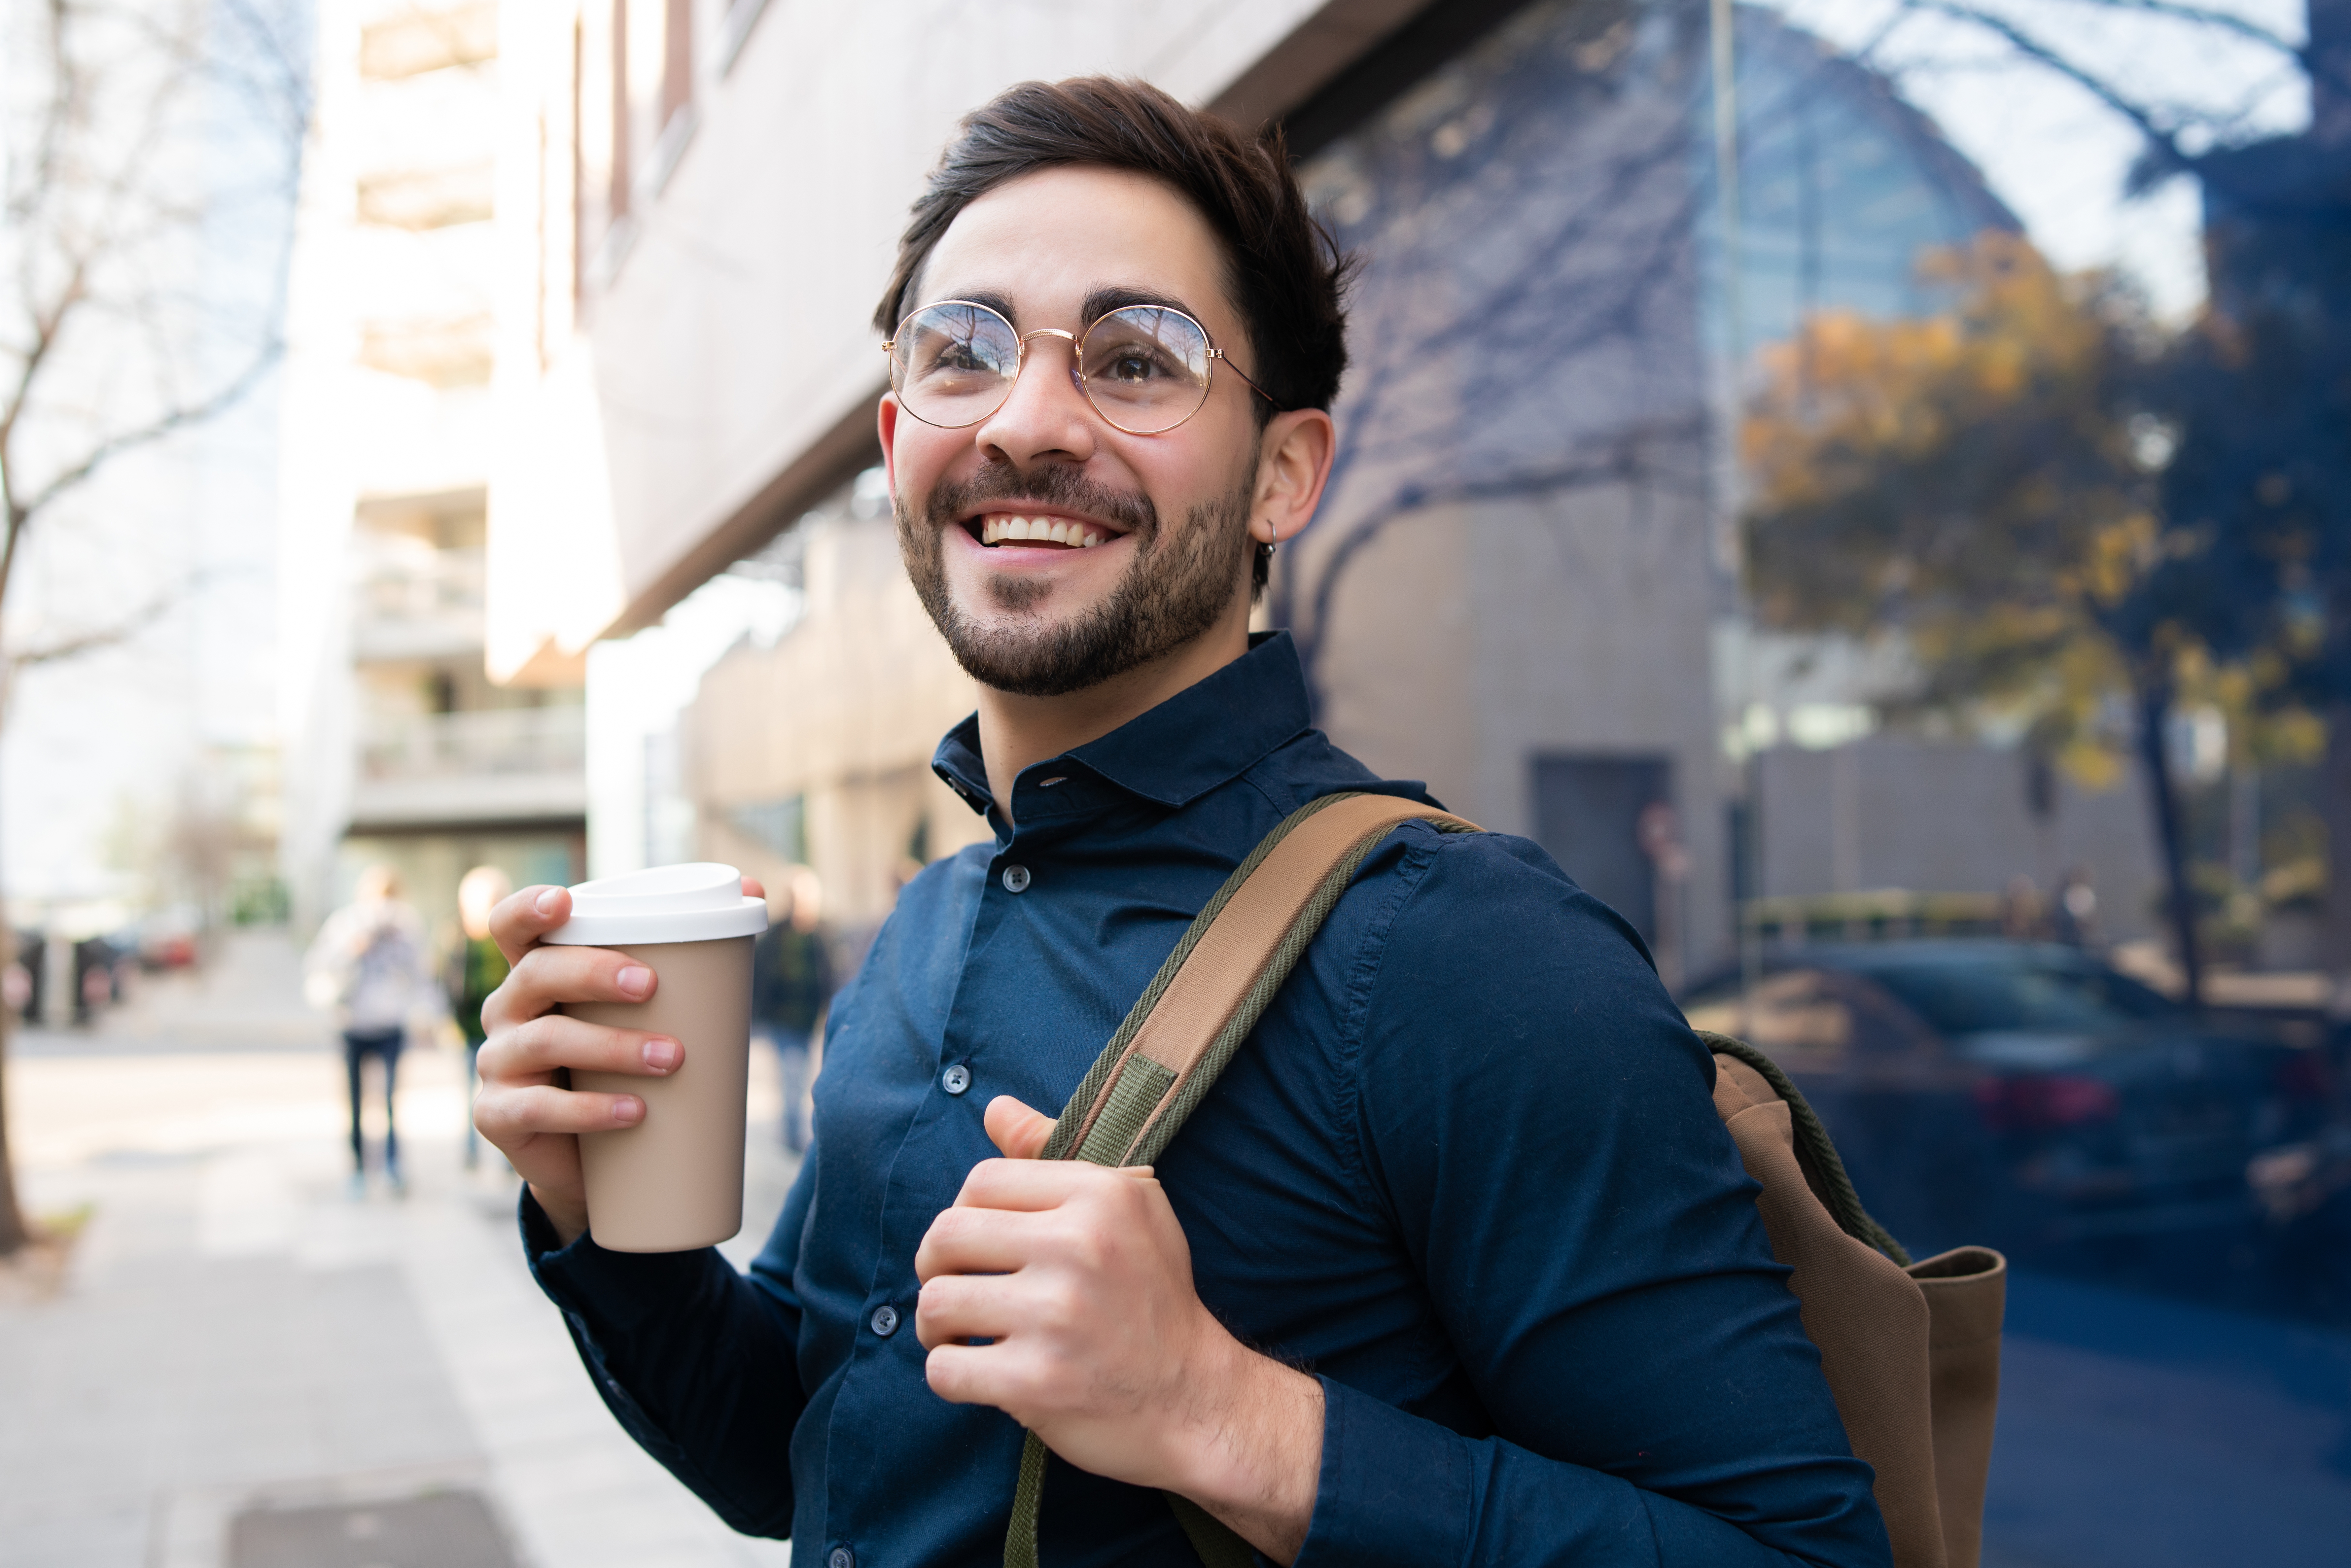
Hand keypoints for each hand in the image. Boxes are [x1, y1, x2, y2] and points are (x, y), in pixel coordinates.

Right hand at [473, 877, 763, 1245]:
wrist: (589, 1158)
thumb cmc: (620, 1063)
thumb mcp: (640, 1011)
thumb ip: (685, 953)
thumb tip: (753, 889)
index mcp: (537, 973)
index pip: (512, 927)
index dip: (527, 908)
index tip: (564, 901)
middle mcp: (507, 1011)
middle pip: (535, 974)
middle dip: (592, 973)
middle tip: (650, 985)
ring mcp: (497, 1063)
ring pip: (546, 1040)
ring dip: (612, 1046)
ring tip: (672, 1057)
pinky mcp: (499, 1116)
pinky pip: (538, 1108)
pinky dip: (590, 1110)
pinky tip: (633, 1111)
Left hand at [913, 1097, 1322, 1562]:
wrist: (1198, 1400)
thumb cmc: (1153, 1298)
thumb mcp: (1126, 1210)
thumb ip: (1051, 1157)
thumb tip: (993, 1108)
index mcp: (1101, 1195)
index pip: (981, 1180)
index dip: (965, 1212)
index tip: (979, 1245)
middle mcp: (1081, 1246)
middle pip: (946, 1234)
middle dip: (935, 1266)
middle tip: (955, 1287)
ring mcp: (1058, 1316)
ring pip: (936, 1302)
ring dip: (935, 1325)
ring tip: (961, 1334)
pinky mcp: (1039, 1382)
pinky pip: (944, 1369)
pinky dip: (948, 1374)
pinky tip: (977, 1373)